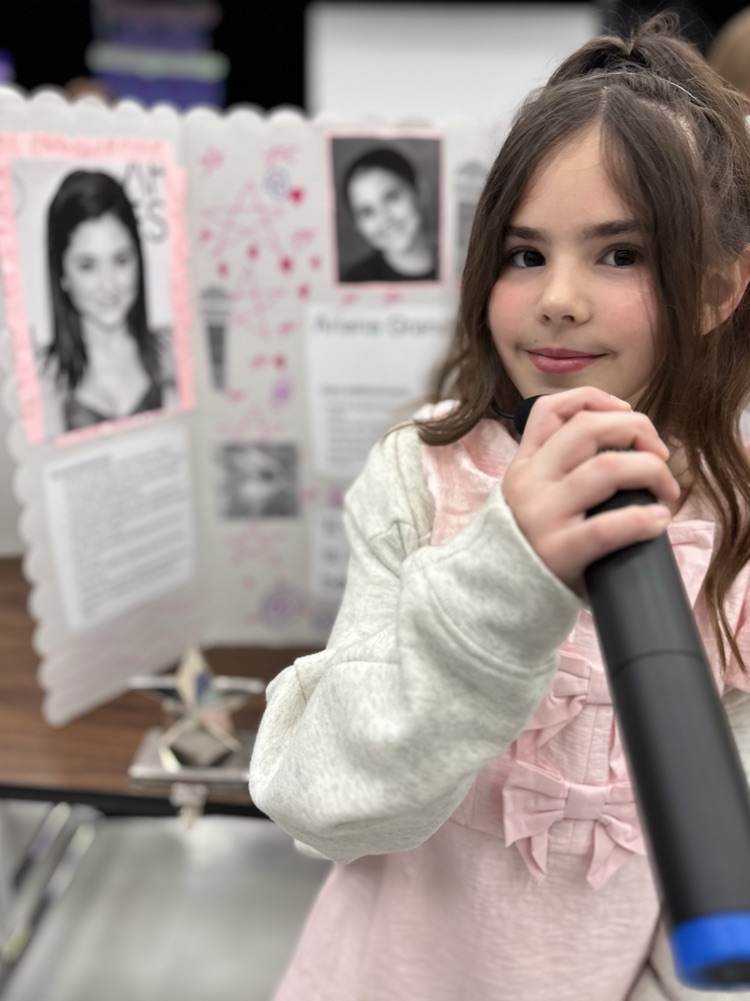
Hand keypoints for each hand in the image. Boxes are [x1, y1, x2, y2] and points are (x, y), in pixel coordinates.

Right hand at [501, 387, 681, 594]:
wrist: (488, 597)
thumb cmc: (523, 546)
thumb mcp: (524, 497)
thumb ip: (554, 471)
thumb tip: (619, 450)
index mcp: (523, 465)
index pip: (552, 410)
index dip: (595, 400)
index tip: (625, 413)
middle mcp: (531, 482)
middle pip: (588, 428)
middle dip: (637, 429)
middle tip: (659, 453)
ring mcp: (543, 515)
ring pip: (606, 468)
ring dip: (651, 471)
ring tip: (667, 490)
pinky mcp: (558, 551)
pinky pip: (608, 527)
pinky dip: (643, 519)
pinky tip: (657, 520)